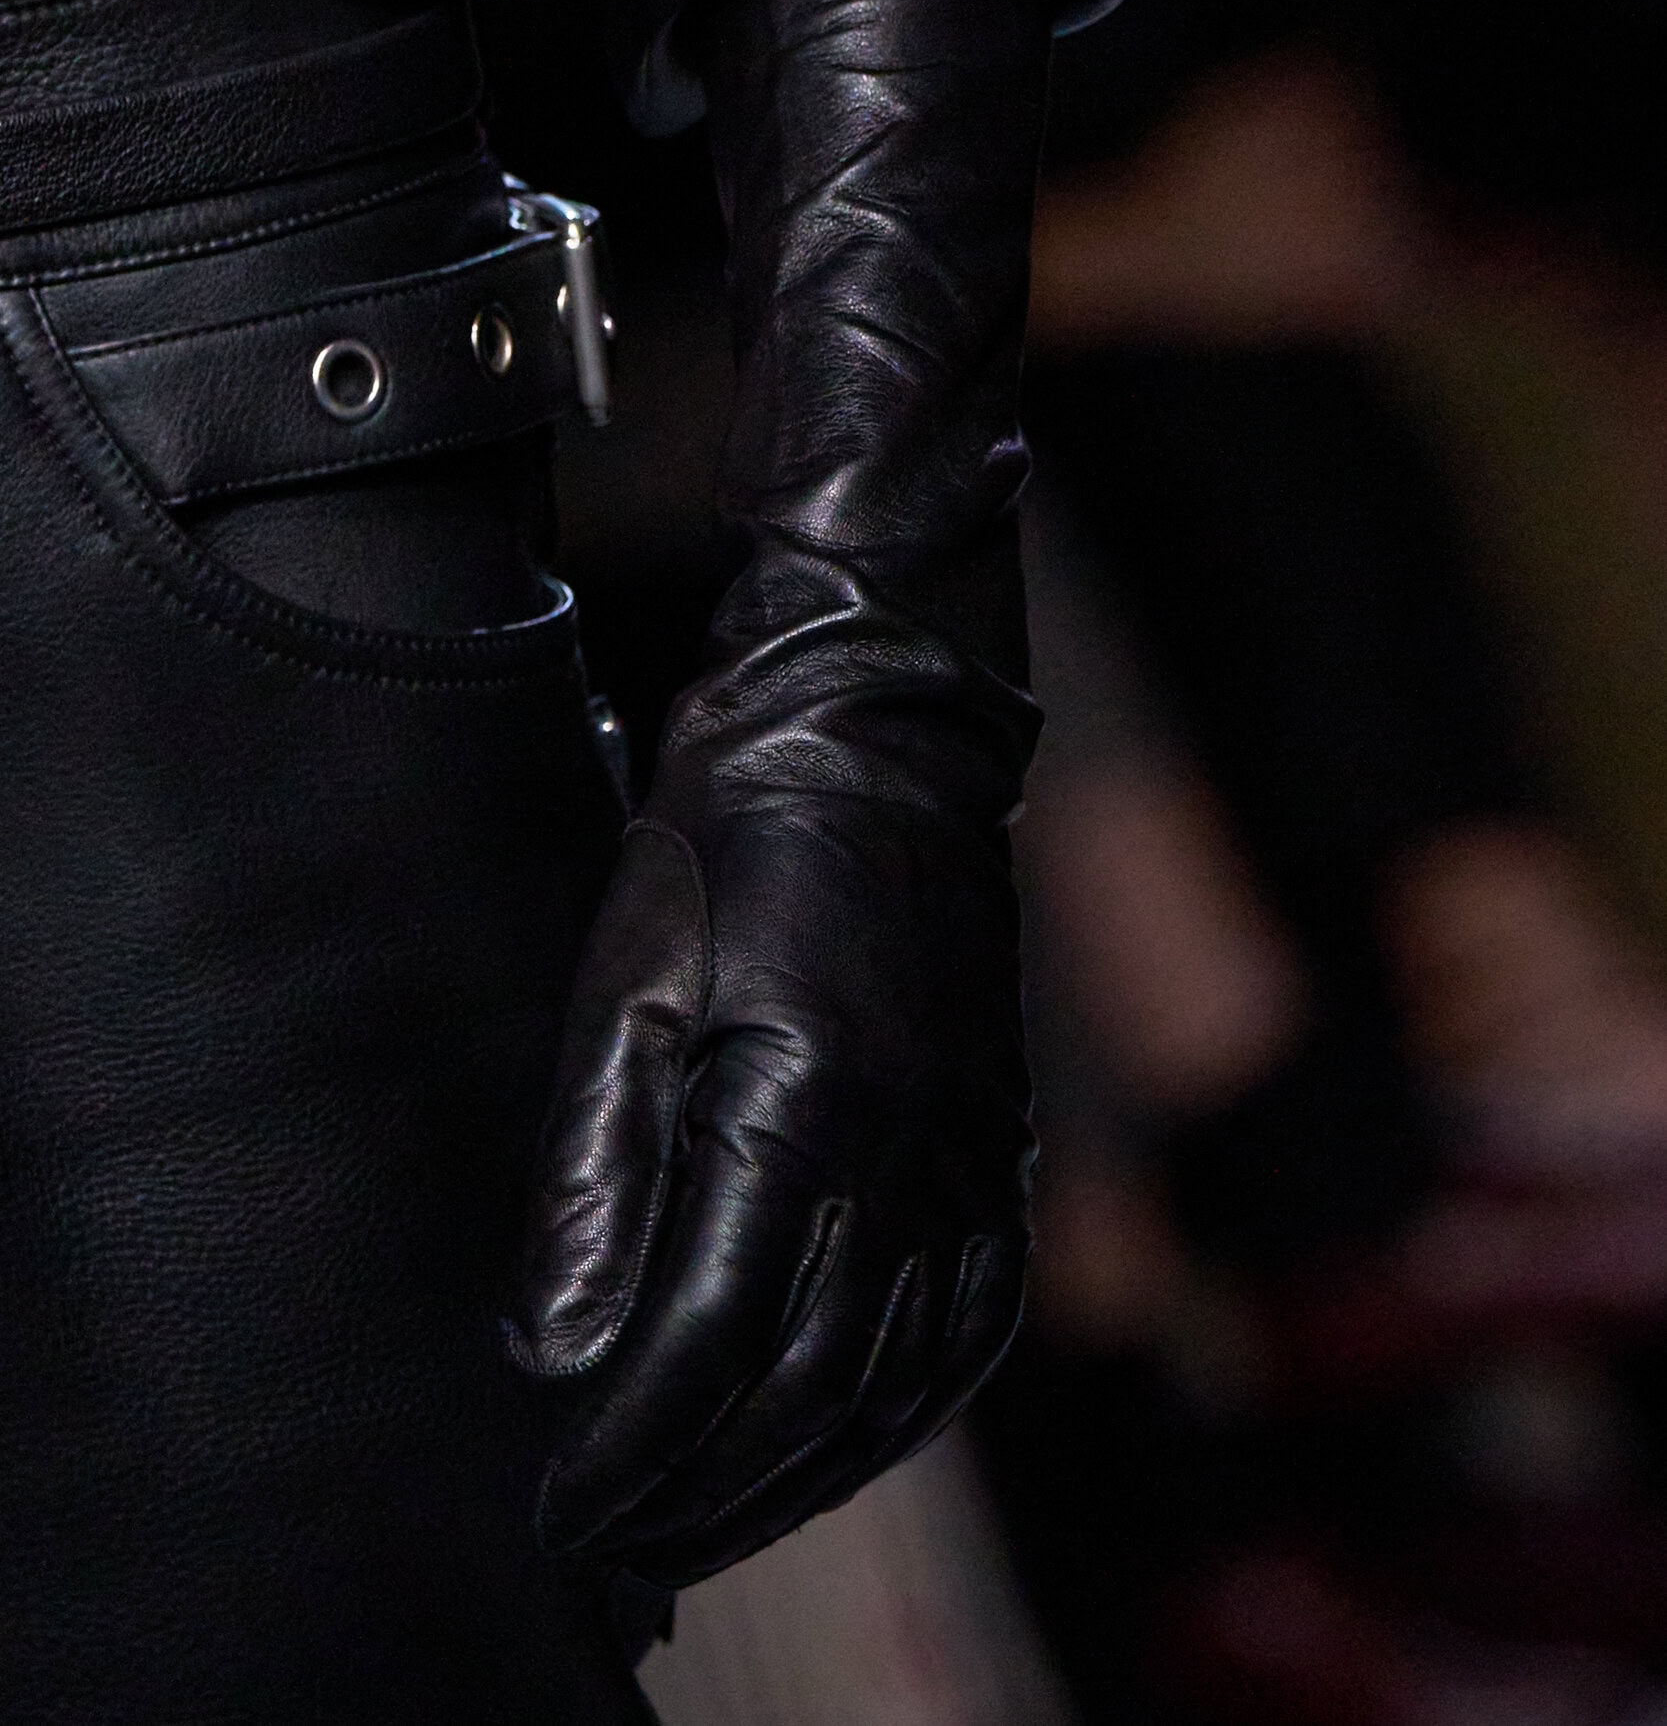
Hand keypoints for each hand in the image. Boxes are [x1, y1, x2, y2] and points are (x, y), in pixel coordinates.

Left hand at [507, 0, 1050, 1583]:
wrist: (878, 721)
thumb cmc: (726, 830)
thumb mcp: (623, 978)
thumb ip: (589, 1175)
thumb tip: (551, 1353)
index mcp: (799, 1103)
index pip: (709, 1341)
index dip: (631, 1448)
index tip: (565, 1508)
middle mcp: (911, 1149)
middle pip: (808, 1387)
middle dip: (704, 1491)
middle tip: (620, 1550)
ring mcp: (977, 1148)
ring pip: (901, 1377)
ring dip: (805, 1474)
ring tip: (716, 1524)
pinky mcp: (1006, 1138)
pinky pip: (973, 1322)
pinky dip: (907, 1409)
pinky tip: (855, 1436)